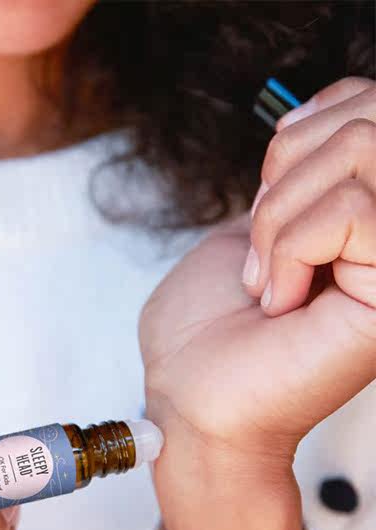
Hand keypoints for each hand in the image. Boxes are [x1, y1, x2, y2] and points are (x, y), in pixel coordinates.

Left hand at [140, 77, 375, 529]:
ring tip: (267, 280)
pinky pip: (353, 211)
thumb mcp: (242, 237)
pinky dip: (292, 247)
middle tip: (262, 243)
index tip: (262, 192)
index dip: (302, 129)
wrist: (191, 402)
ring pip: (363, 151)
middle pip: (370, 114)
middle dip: (288, 164)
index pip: (367, 107)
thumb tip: (320, 131)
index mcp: (356, 217)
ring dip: (280, 215)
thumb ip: (293, 186)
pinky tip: (282, 302)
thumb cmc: (201, 334)